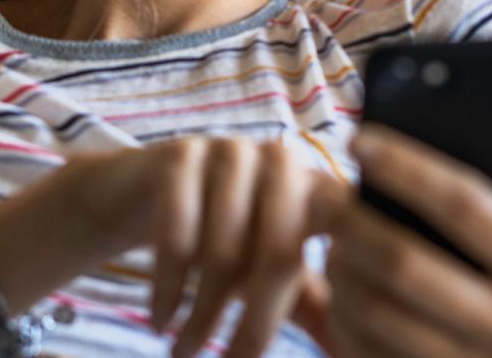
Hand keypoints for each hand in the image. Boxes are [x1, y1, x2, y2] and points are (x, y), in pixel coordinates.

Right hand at [53, 137, 341, 357]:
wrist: (138, 196)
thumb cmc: (219, 239)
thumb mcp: (268, 272)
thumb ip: (315, 306)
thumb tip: (354, 351)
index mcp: (316, 186)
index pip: (336, 241)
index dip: (331, 294)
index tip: (284, 344)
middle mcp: (281, 161)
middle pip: (279, 254)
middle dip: (256, 322)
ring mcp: (231, 152)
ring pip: (224, 252)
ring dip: (202, 315)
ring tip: (184, 351)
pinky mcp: (181, 155)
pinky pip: (178, 237)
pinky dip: (168, 288)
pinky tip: (159, 320)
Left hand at [323, 91, 491, 356]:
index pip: (467, 205)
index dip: (406, 167)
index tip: (360, 138)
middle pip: (407, 263)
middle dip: (351, 221)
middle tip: (319, 191)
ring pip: (382, 317)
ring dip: (341, 273)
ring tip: (326, 239)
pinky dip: (346, 326)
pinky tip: (337, 296)